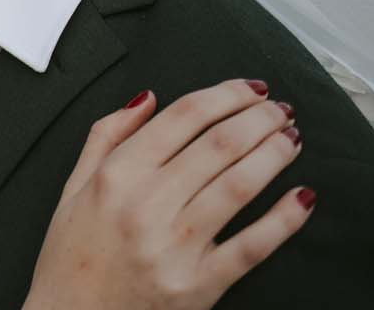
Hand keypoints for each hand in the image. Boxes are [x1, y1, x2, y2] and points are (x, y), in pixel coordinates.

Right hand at [23, 79, 313, 309]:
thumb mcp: (72, 187)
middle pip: (219, 144)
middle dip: (258, 118)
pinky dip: (284, 219)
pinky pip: (252, 246)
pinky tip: (302, 196)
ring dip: (274, 154)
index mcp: (117, 176)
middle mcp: (147, 205)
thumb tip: (146, 98)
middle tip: (278, 109)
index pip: (183, 117)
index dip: (225, 95)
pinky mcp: (199, 285)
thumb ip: (106, 135)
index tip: (249, 89)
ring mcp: (176, 246)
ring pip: (239, 185)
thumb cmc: (71, 258)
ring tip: (291, 138)